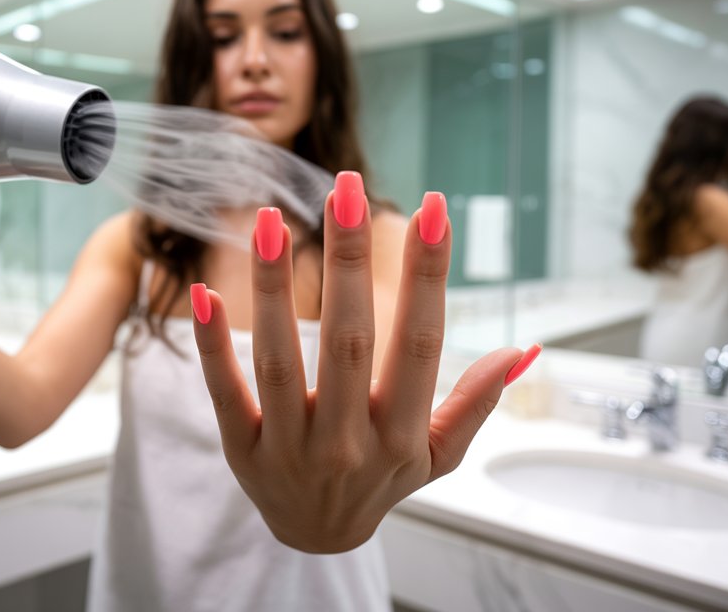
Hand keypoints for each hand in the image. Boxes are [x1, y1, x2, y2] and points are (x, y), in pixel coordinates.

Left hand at [192, 173, 538, 552]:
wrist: (317, 539)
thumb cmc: (382, 482)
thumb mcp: (438, 455)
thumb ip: (475, 403)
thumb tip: (524, 351)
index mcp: (401, 435)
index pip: (421, 344)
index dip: (428, 276)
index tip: (434, 211)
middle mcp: (347, 442)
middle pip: (349, 341)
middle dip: (349, 260)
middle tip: (347, 188)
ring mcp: (289, 447)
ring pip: (280, 360)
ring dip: (273, 288)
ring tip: (269, 221)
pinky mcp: (240, 450)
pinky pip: (223, 391)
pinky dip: (212, 344)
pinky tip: (204, 292)